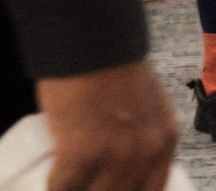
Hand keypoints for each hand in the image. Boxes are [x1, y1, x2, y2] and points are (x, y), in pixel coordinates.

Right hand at [36, 59, 177, 190]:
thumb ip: (140, 136)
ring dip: (77, 190)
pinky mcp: (82, 154)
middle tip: (85, 182)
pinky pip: (63, 188)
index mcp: (165, 139)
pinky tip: (50, 177)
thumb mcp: (143, 105)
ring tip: (68, 183)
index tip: (109, 188)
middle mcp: (147, 151)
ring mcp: (117, 155)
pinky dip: (55, 186)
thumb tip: (123, 166)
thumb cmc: (111, 65)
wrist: (92, 39)